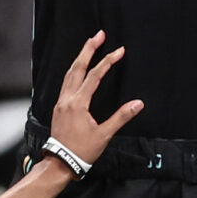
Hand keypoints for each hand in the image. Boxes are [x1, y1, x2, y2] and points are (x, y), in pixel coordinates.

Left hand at [46, 31, 143, 169]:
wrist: (61, 163)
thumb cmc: (82, 151)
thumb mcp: (104, 135)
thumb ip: (121, 117)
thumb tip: (138, 104)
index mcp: (78, 103)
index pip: (95, 76)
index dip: (108, 61)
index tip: (119, 51)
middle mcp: (67, 99)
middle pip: (77, 67)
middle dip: (88, 49)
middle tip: (98, 35)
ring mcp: (61, 102)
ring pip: (69, 73)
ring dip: (80, 58)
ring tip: (89, 46)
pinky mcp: (58, 107)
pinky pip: (65, 82)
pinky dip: (73, 71)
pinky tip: (78, 70)